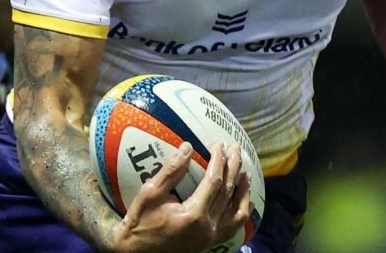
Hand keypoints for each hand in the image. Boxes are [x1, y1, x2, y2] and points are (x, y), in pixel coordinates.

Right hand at [109, 142, 251, 252]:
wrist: (138, 251)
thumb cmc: (141, 221)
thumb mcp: (150, 193)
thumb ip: (171, 171)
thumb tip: (187, 147)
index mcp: (194, 214)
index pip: (214, 180)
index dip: (219, 160)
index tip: (219, 143)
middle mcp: (208, 226)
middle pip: (228, 192)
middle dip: (233, 167)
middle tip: (236, 148)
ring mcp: (211, 236)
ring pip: (236, 210)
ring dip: (243, 189)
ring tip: (245, 171)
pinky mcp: (210, 242)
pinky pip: (234, 227)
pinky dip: (243, 212)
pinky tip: (248, 202)